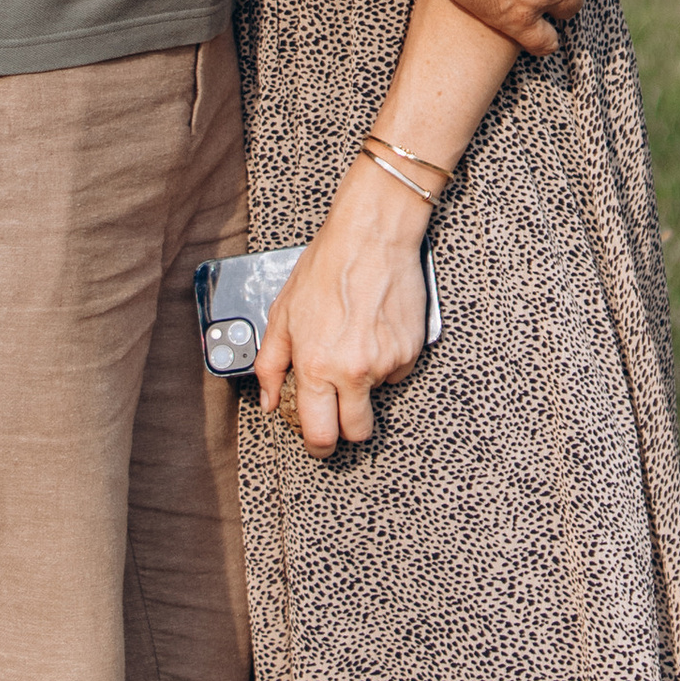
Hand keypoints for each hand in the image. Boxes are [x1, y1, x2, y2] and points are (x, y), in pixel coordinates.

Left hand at [253, 162, 431, 454]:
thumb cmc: (325, 267)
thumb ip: (270, 363)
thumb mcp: (283, 312)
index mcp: (316, 366)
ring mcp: (386, 362)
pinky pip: (396, 372)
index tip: (317, 440)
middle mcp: (353, 371)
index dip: (317, 445)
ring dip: (364, 384)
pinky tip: (373, 331)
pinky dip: (385, 361)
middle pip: (356, 432)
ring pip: (377, 398)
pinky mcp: (410, 350)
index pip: (320, 435)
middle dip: (345, 427)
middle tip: (338, 407)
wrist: (371, 235)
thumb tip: (268, 401)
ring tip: (353, 344)